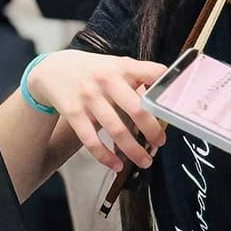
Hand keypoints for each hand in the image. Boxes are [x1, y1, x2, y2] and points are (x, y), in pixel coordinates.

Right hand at [27, 49, 167, 170]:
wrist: (54, 70)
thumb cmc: (95, 70)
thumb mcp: (117, 65)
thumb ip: (140, 77)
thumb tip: (166, 97)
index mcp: (123, 66)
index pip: (152, 73)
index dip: (166, 88)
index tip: (177, 107)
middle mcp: (107, 80)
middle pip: (136, 108)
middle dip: (152, 130)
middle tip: (161, 143)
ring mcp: (89, 97)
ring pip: (116, 129)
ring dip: (133, 150)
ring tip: (145, 161)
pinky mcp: (74, 113)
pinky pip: (91, 140)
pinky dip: (106, 157)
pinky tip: (117, 166)